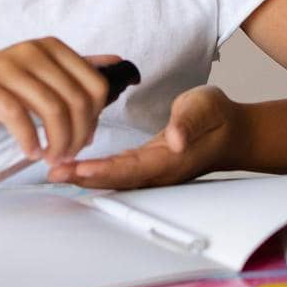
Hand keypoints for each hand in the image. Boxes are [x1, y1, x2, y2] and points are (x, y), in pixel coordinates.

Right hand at [0, 39, 116, 164]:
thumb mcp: (37, 75)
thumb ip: (73, 69)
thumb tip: (116, 62)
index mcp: (51, 47)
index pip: (95, 84)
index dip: (95, 118)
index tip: (84, 140)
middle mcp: (32, 50)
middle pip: (76, 100)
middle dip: (78, 136)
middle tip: (66, 157)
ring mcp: (7, 65)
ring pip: (52, 109)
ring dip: (58, 142)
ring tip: (51, 158)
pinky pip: (18, 115)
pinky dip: (29, 140)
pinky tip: (31, 153)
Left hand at [48, 86, 241, 188]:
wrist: (233, 132)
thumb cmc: (216, 116)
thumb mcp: (204, 107)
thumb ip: (188, 122)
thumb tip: (176, 138)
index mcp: (169, 159)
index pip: (129, 168)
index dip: (101, 171)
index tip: (74, 170)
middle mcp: (158, 171)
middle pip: (115, 178)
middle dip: (83, 177)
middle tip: (52, 172)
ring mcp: (153, 171)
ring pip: (115, 177)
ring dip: (86, 176)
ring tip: (56, 170)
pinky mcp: (149, 165)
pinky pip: (119, 171)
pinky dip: (97, 171)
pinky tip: (77, 167)